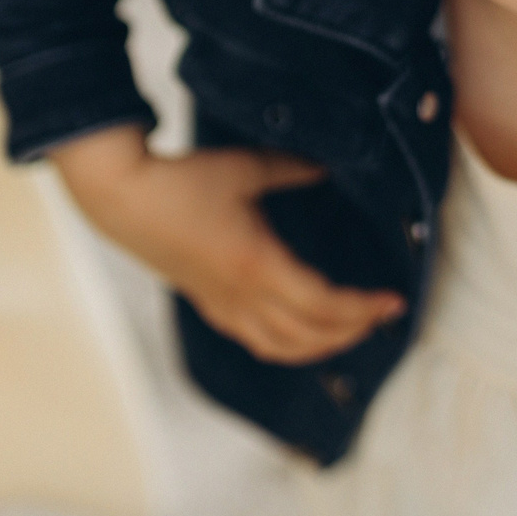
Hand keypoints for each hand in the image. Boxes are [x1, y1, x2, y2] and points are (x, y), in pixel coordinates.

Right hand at [54, 126, 405, 364]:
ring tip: (350, 332)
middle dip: (352, 332)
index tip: (394, 302)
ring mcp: (222, 306)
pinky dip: (288, 344)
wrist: (122, 198)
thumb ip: (295, 169)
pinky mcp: (207, 303)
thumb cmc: (181, 181)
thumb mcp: (246, 167)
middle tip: (383, 317)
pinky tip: (299, 331)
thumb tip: (330, 169)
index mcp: (258, 266)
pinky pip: (255, 340)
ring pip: (280, 348)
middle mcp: (242, 297)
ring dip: (321, 347)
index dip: (363, 310)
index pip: (324, 306)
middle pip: (309, 337)